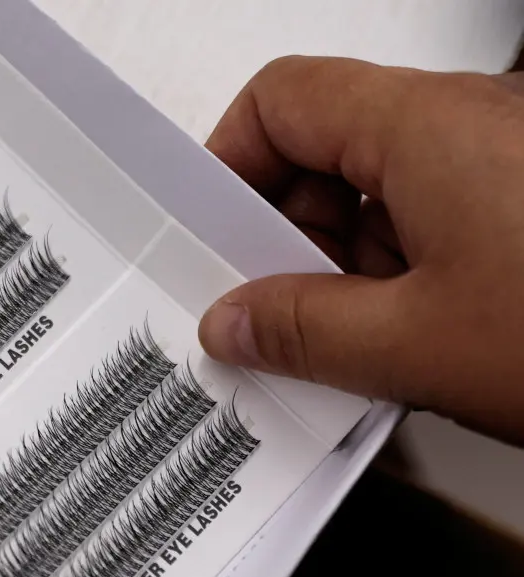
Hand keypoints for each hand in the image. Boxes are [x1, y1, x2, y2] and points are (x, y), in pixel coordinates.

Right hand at [198, 56, 523, 445]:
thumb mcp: (417, 345)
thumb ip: (301, 329)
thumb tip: (236, 320)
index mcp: (426, 129)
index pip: (283, 99)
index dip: (229, 161)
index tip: (213, 233)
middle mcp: (470, 123)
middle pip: (330, 143)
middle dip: (288, 228)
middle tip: (272, 305)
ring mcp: (507, 161)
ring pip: (385, 185)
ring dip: (347, 259)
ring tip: (347, 339)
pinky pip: (438, 212)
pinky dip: (403, 269)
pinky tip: (405, 338)